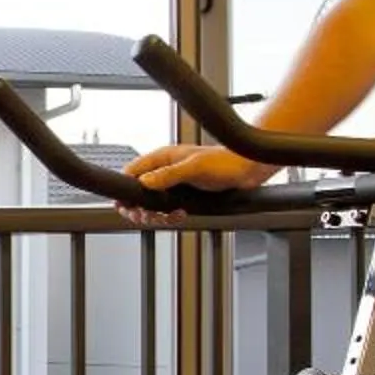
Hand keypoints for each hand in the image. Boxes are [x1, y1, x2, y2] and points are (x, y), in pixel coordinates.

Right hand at [118, 144, 277, 225]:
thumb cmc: (225, 162)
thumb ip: (167, 175)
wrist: (247, 170)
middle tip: (147, 215)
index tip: (127, 204)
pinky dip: (171, 216)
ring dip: (157, 214)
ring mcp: (174, 183)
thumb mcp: (194, 167)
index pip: (133, 172)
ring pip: (153, 203)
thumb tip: (145, 181)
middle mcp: (165, 170)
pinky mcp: (184, 195)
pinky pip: (168, 209)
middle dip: (141, 207)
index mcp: (163, 157)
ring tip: (166, 216)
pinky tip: (180, 214)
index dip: (126, 189)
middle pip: (139, 191)